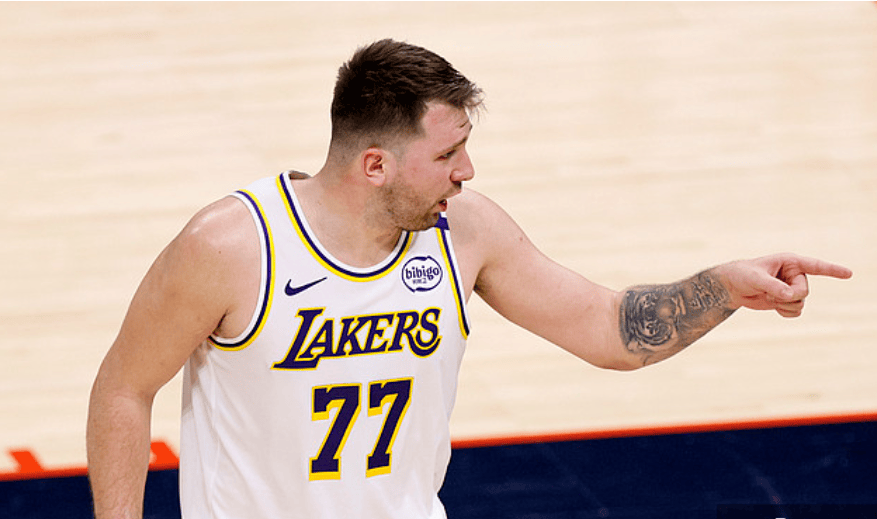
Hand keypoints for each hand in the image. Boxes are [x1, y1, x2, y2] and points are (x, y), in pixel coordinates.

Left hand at [716, 253, 851, 317]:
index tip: (849, 274)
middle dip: (787, 296)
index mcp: (791, 262)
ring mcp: (792, 288)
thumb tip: (789, 295)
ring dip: (784, 305)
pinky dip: (784, 312)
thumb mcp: (755, 279)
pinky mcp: (787, 300)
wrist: (733, 287)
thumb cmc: (742, 275)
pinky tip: (773, 306)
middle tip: (770, 292)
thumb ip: (773, 286)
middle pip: (804, 291)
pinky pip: (795, 312)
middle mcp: (795, 275)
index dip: (832, 270)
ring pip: (800, 303)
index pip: (816, 266)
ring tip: (768, 296)